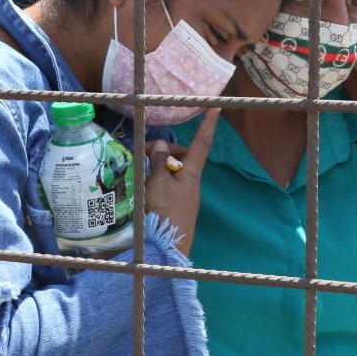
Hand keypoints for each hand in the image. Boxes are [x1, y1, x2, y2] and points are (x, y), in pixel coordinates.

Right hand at [144, 109, 218, 255]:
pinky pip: (167, 187)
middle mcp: (191, 183)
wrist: (167, 249)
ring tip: (140, 174)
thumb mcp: (158, 182)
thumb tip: (160, 144)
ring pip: (172, 173)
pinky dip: (156, 183)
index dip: (208, 124)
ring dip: (157, 169)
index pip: (201, 143)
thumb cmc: (165, 211)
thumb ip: (159, 162)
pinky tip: (143, 190)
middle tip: (143, 153)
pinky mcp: (177, 208)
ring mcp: (185, 197)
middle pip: (182, 157)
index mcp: (192, 173)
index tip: (216, 107)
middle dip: (165, 151)